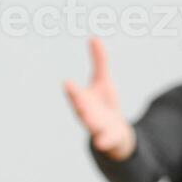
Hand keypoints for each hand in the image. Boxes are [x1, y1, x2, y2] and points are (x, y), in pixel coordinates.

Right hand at [63, 37, 134, 159]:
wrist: (114, 132)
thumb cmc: (104, 104)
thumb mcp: (103, 81)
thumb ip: (99, 62)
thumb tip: (94, 37)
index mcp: (83, 101)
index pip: (76, 94)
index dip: (72, 90)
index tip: (67, 82)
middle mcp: (86, 114)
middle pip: (80, 108)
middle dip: (77, 102)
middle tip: (71, 93)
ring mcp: (96, 127)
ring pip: (91, 125)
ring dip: (88, 122)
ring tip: (86, 119)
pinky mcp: (108, 137)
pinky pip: (105, 140)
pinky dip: (103, 142)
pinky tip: (102, 143)